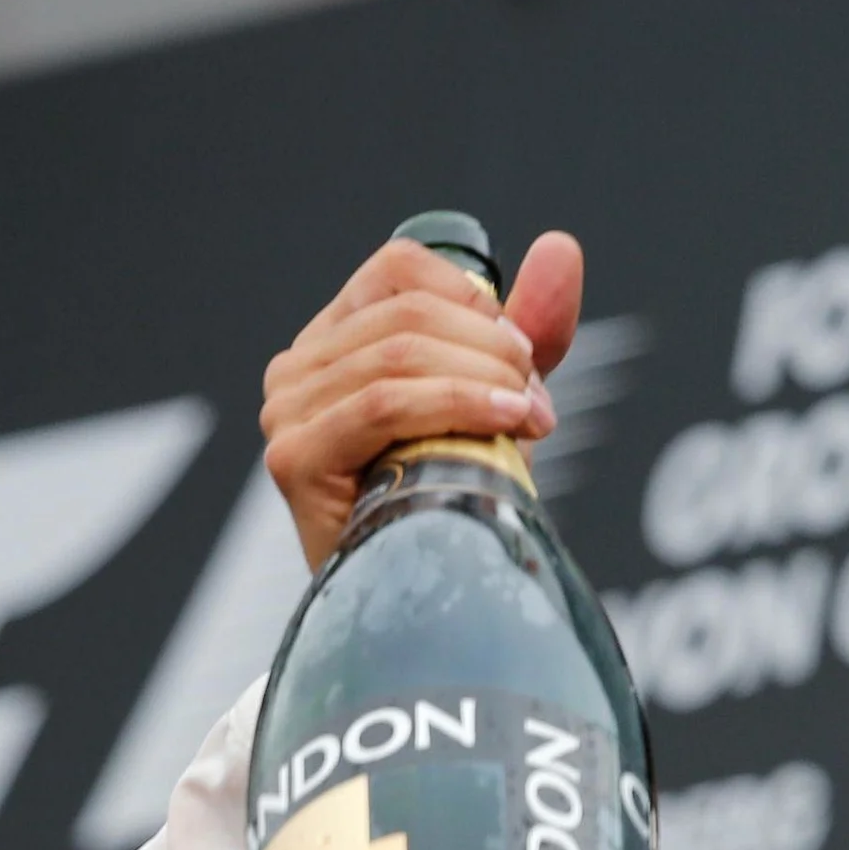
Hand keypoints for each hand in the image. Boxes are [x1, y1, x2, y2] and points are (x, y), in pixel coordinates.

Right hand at [260, 229, 585, 565]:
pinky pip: (383, 405)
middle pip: (409, 312)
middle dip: (492, 350)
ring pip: (400, 355)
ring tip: (529, 418)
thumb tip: (561, 247)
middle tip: (537, 400)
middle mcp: (298, 368)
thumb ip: (524, 331)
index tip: (525, 354)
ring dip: (484, 380)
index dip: (474, 298)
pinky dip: (456, 405)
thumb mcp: (494, 404)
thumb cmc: (448, 501)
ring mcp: (287, 412)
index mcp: (336, 339)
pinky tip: (507, 424)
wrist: (420, 602)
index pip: (400, 268)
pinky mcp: (294, 457)